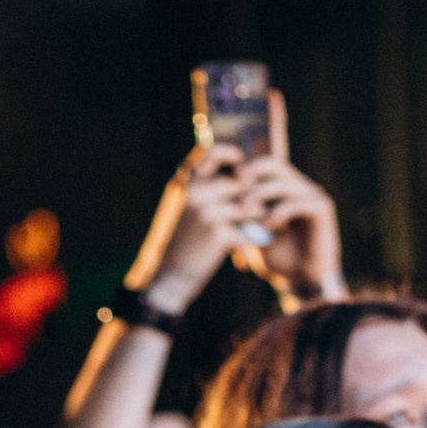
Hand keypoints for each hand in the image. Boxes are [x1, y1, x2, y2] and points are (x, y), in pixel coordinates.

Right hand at [124, 144, 253, 316]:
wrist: (169, 275)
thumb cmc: (184, 239)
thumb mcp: (187, 206)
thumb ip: (208, 186)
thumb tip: (243, 167)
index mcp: (186, 182)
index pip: (212, 152)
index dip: (231, 155)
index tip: (241, 167)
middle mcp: (195, 193)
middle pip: (240, 182)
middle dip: (252, 195)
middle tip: (257, 208)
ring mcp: (205, 213)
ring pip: (248, 206)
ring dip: (256, 217)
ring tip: (257, 225)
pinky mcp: (217, 235)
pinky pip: (247, 230)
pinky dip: (254, 238)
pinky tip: (254, 244)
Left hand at [230, 93, 343, 304]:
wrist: (297, 280)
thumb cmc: (273, 255)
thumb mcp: (247, 227)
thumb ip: (236, 207)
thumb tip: (211, 190)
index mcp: (279, 185)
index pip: (275, 146)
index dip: (274, 120)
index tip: (269, 93)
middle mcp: (297, 183)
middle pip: (272, 163)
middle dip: (250, 173)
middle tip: (236, 187)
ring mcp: (312, 193)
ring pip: (281, 181)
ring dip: (259, 196)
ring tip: (248, 213)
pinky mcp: (321, 208)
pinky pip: (295, 201)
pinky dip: (277, 213)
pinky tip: (269, 227)